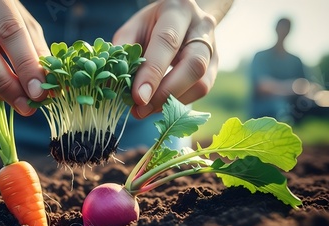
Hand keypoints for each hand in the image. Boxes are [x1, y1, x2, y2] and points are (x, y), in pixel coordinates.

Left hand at [113, 0, 218, 118]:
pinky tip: (159, 107)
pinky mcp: (215, 67)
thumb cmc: (152, 25)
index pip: (167, 42)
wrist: (180, 19)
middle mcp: (201, 27)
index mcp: (177, 11)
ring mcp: (213, 48)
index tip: (138, 97)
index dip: (153, 72)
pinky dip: (179, 103)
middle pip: (193, 65)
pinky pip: (202, 90)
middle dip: (165, 93)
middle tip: (141, 110)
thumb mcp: (133, 29)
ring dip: (172, 102)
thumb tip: (113, 84)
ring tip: (146, 111)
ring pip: (201, 82)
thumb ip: (123, 51)